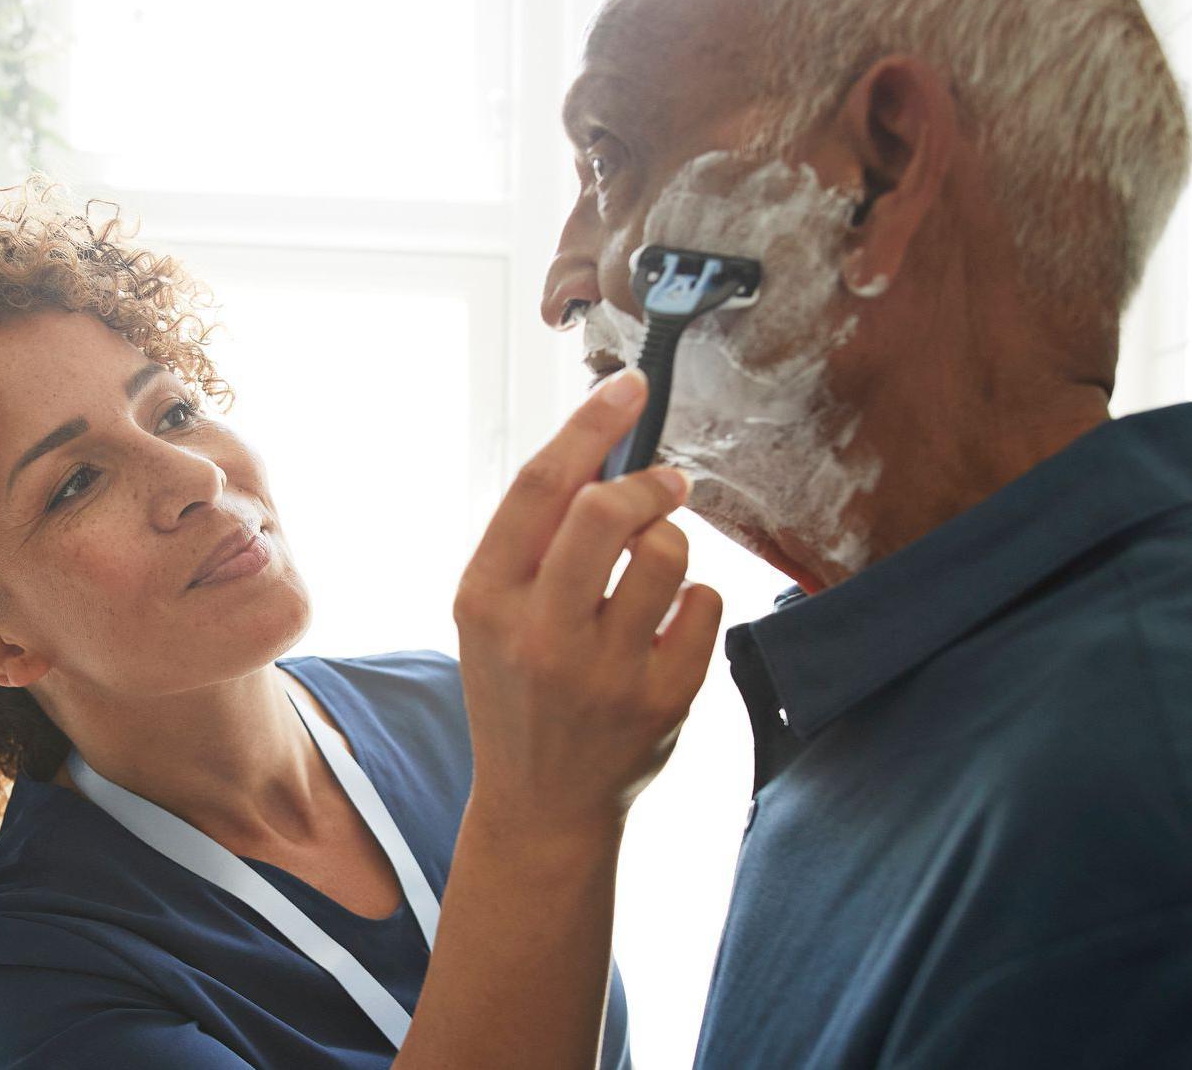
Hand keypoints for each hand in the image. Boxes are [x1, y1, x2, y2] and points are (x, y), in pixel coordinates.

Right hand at [453, 368, 722, 834]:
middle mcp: (540, 635)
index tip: (629, 386)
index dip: (590, 426)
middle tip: (666, 483)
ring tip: (656, 567)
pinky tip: (668, 624)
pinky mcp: (663, 701)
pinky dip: (695, 599)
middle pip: (605, 512)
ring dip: (672, 542)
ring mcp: (605, 673)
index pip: (539, 489)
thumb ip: (532, 541)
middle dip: (646, 482)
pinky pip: (705, 605)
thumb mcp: (489, 614)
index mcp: (486, 600)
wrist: (541, 803)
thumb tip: (603, 448)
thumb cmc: (517, 688)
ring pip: (667, 554)